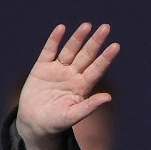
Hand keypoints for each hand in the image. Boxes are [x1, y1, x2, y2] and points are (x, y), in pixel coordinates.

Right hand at [16, 23, 119, 149]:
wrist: (34, 123)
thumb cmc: (56, 122)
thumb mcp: (73, 115)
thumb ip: (89, 106)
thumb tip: (108, 98)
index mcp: (82, 86)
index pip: (97, 68)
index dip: (106, 58)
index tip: (116, 46)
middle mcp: (73, 75)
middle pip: (87, 55)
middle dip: (95, 42)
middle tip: (106, 27)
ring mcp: (58, 70)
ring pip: (70, 50)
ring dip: (78, 38)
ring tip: (87, 25)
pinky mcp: (41, 68)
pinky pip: (49, 51)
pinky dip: (54, 40)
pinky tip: (61, 29)